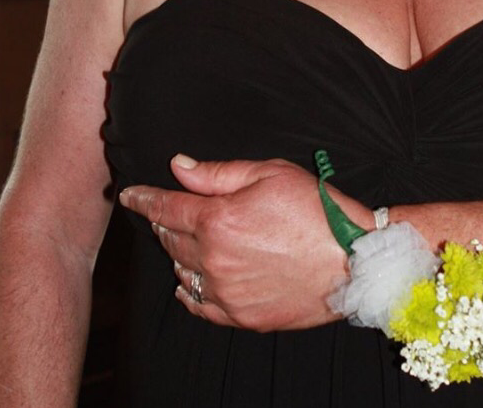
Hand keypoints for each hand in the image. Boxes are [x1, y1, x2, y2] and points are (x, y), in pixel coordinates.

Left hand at [119, 156, 370, 331]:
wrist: (354, 260)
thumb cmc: (316, 210)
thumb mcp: (269, 174)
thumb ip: (217, 173)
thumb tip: (179, 166)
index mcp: (217, 219)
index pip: (165, 206)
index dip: (143, 198)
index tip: (129, 194)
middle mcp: (214, 259)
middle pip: (169, 238)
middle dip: (163, 221)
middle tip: (166, 210)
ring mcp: (226, 292)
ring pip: (181, 271)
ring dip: (177, 252)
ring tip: (185, 239)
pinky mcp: (241, 316)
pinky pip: (198, 305)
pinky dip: (187, 290)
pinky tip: (186, 282)